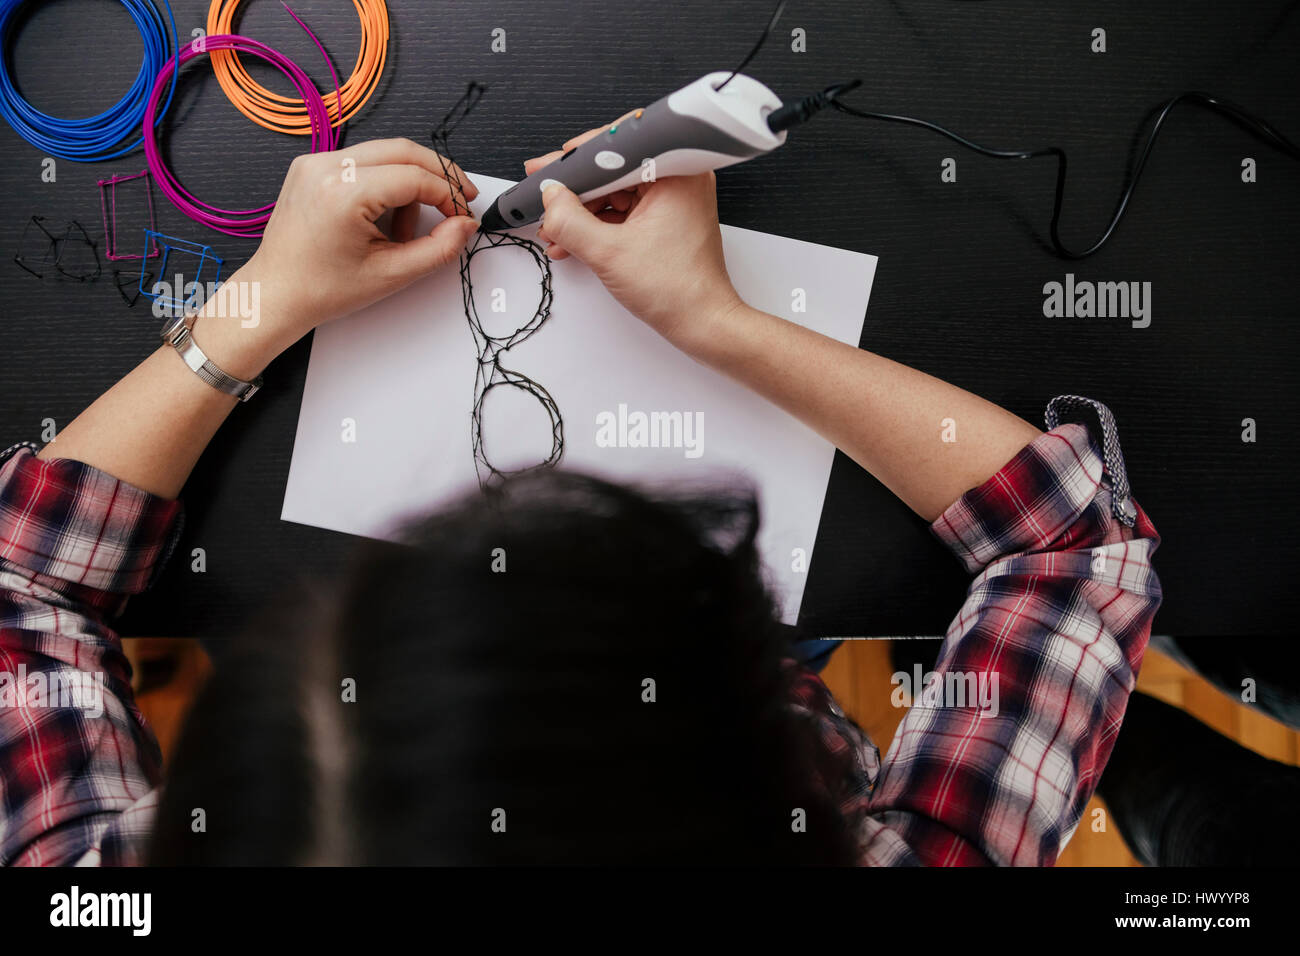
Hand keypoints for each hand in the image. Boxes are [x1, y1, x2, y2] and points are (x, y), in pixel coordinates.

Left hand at [229, 138, 480, 363]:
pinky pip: (363, 162)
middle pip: (404, 151)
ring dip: (410, 183)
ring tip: (408, 230)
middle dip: (439, 175)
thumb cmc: (321, 290)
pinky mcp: (311, 166)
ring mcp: (315, 162)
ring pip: (386, 154)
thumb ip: (439, 249)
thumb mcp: (391, 274)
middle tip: (461, 199)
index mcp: (343, 192)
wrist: (275, 294)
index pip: (415, 177)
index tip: (464, 215)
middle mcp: (325, 166)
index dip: (449, 194)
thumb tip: (466, 225)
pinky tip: (385, 219)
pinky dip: (385, 183)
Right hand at [525, 123, 743, 350]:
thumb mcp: (608, 253)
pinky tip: (572, 240)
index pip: (614, 150)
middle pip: (612, 171)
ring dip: (582, 213)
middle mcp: (679, 179)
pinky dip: (598, 225)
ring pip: (615, 193)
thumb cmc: (677, 290)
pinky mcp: (667, 218)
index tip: (548, 168)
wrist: (702, 324)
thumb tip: (549, 198)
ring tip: (555, 231)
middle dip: (575, 193)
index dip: (574, 161)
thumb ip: (569, 221)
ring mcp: (673, 199)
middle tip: (546, 201)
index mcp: (676, 173)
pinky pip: (625, 211)